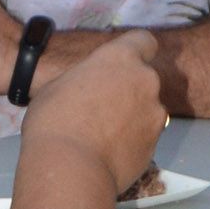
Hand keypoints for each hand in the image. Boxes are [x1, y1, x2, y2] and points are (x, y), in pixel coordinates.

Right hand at [19, 31, 164, 197]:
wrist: (69, 167)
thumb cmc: (53, 119)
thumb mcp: (58, 86)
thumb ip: (85, 80)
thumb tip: (88, 89)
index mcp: (120, 58)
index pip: (143, 41)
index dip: (135, 51)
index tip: (120, 65)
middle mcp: (145, 81)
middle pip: (145, 79)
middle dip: (130, 89)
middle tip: (103, 107)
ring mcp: (155, 114)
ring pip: (147, 109)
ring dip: (133, 116)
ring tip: (105, 136)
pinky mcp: (156, 144)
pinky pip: (145, 136)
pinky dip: (133, 141)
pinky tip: (109, 153)